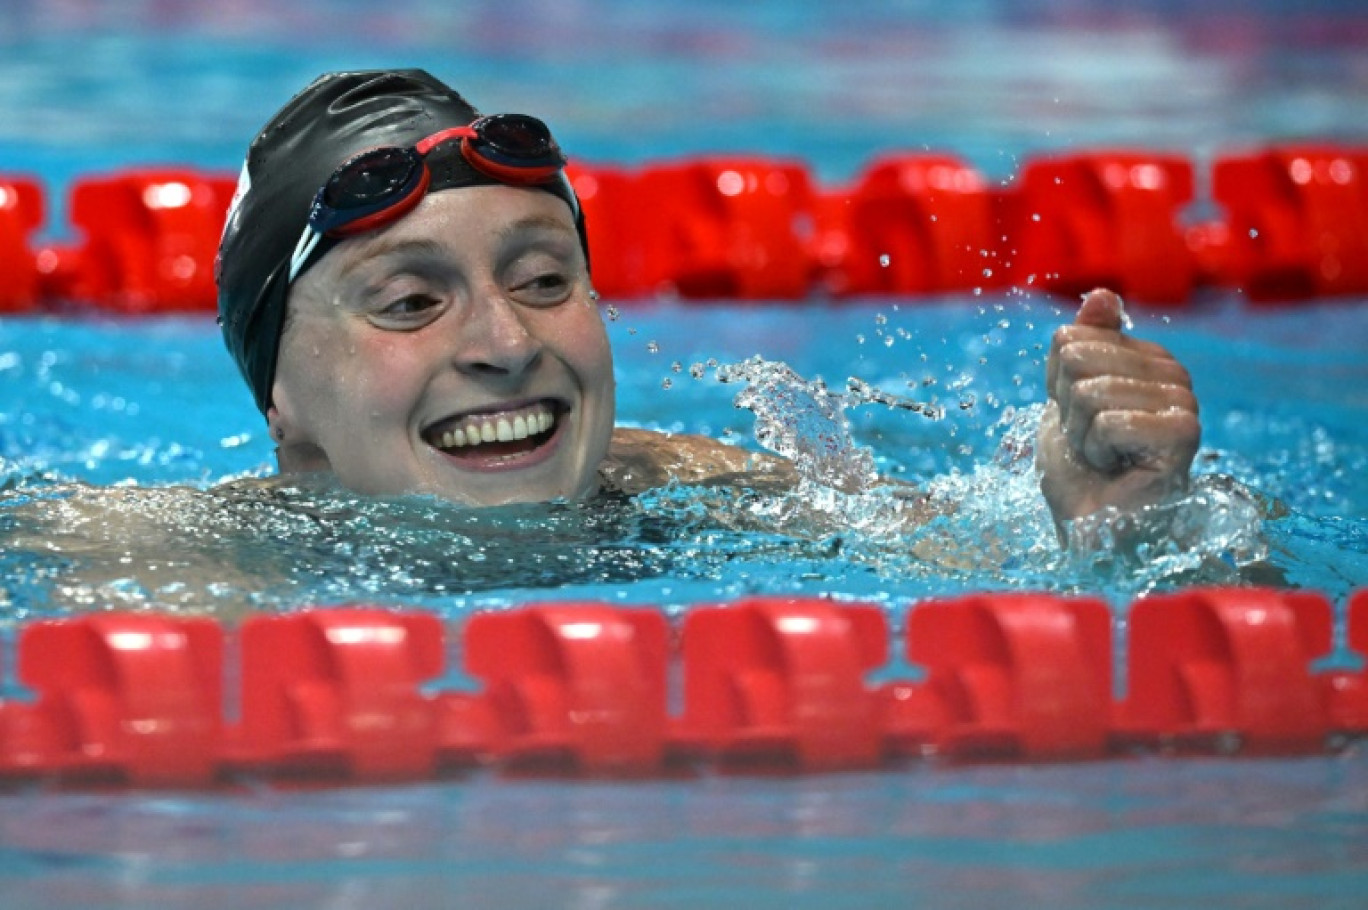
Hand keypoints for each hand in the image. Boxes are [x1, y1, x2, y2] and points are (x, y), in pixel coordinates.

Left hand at [1036, 288, 1199, 538]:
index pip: (1069, 340)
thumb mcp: (1066, 397)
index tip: (1080, 421)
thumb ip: (1081, 346)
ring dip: (1082, 437)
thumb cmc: (1082, 469)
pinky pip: (1108, 421)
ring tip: (1106, 459)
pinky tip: (1118, 470)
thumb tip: (1102, 293)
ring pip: (1090, 391)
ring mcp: (1183, 400)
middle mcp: (1173, 373)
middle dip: (1068, 411)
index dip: (1057, 389)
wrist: (1094, 525)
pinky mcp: (1182, 431)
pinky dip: (1097, 453)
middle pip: (1078, 359)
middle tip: (1092, 444)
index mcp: (1146, 358)